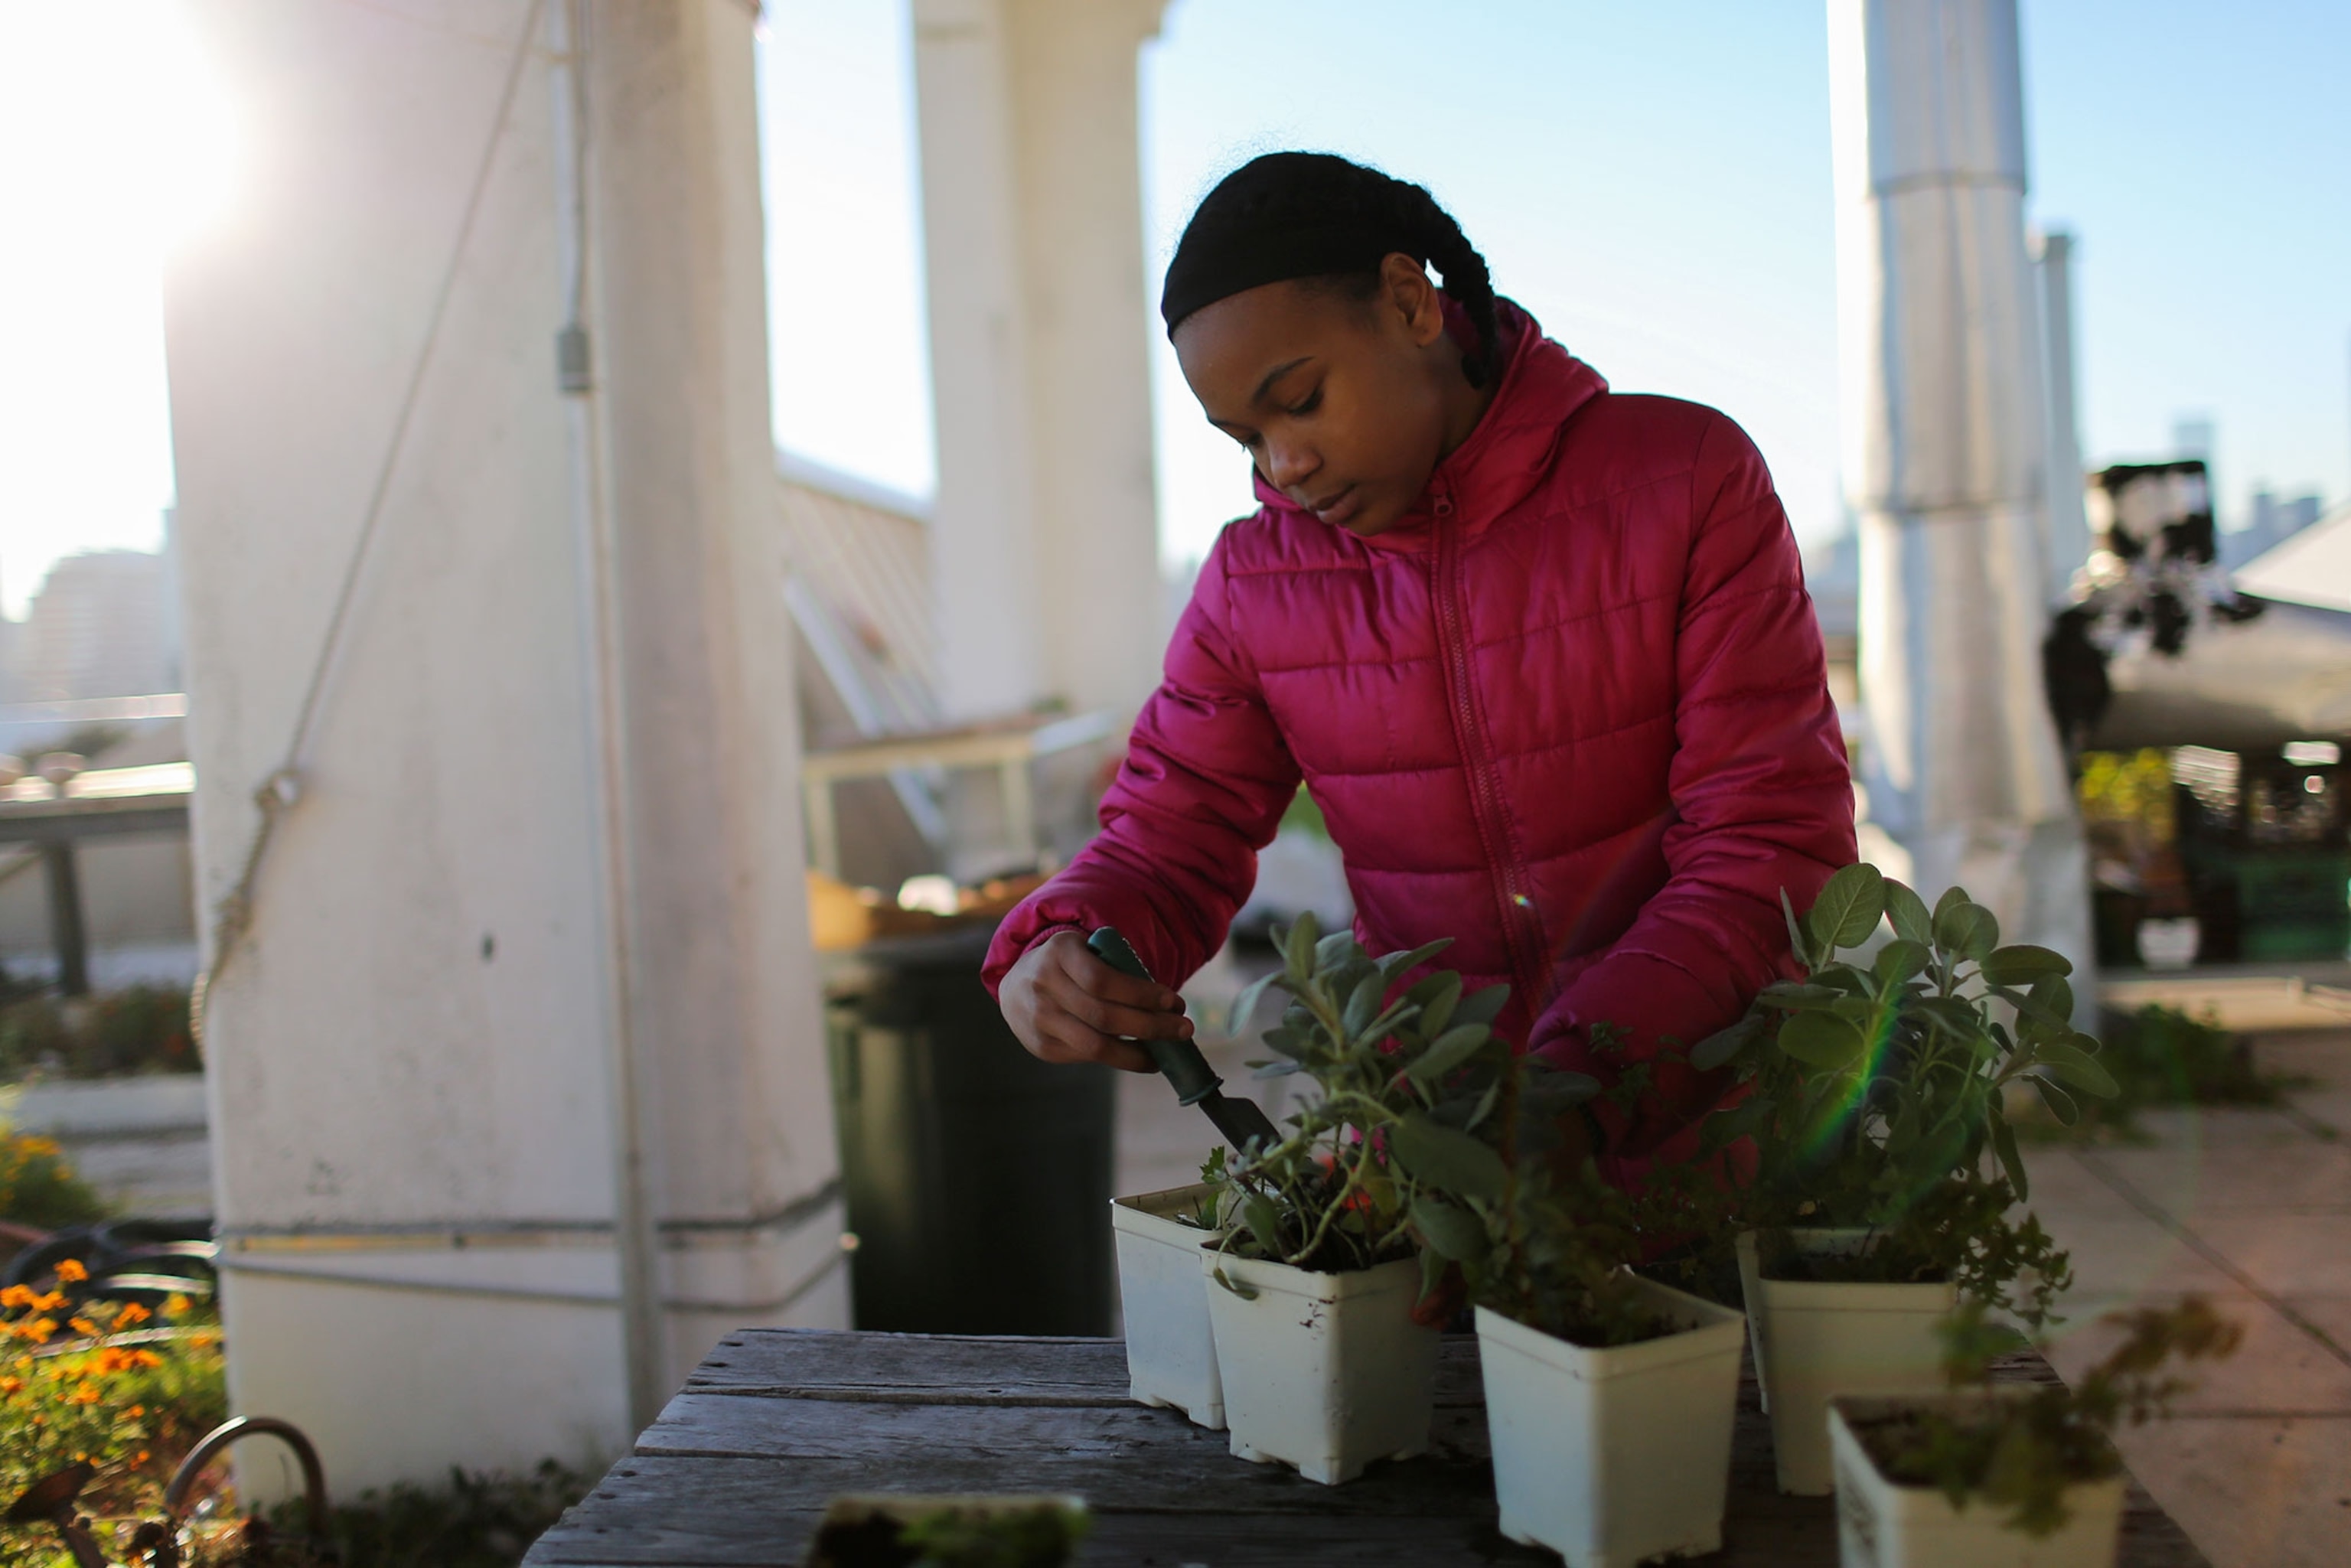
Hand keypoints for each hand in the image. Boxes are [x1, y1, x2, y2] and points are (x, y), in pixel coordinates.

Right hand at [999, 930, 1191, 1073]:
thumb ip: (1116, 967)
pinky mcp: (1040, 1046)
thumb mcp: (1085, 951)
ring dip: (1138, 1053)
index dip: (1142, 994)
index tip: (1174, 1002)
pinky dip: (1119, 1059)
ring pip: (1095, 1045)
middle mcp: (1043, 985)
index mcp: (1059, 952)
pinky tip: (1140, 1056)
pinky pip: (1086, 1056)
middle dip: (1151, 1026)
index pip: (1103, 980)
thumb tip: (1168, 1007)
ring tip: (1166, 1052)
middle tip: (1184, 1029)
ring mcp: (1038, 1019)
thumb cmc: (1069, 966)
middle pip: (1103, 1015)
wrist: (1016, 984)